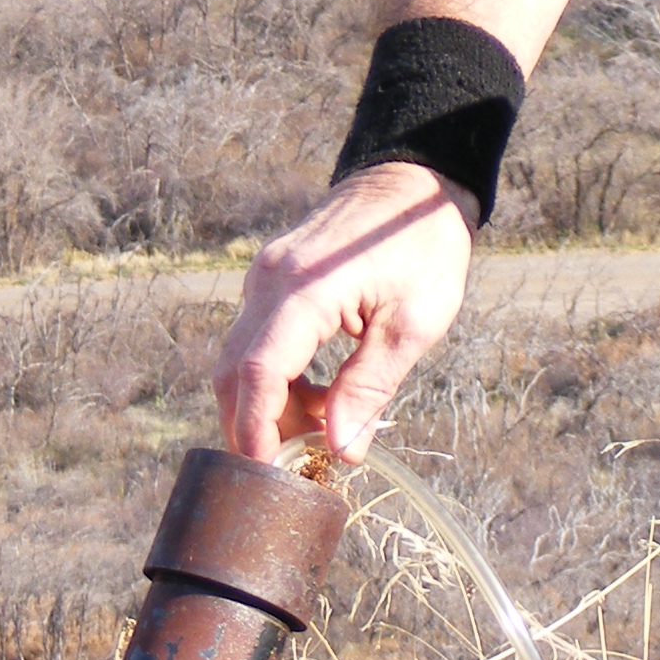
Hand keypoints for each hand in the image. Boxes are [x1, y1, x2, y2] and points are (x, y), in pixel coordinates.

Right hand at [214, 162, 477, 464]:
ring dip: (270, 405)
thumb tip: (341, 450)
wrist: (414, 184)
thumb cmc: (424, 247)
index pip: (258, 374)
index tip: (270, 475)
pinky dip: (277, 380)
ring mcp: (265, 278)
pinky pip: (256, 341)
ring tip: (327, 426)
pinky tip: (321, 395)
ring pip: (240, 360)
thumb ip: (370, 387)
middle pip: (235, 372)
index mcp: (303, 290)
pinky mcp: (271, 281)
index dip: (257, 430)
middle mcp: (269, 281)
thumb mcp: (413, 323)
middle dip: (257, 427)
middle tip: (300, 464)